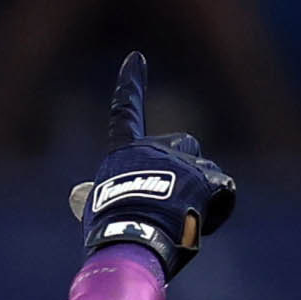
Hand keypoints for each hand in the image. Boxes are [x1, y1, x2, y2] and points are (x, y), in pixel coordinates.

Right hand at [69, 52, 237, 278]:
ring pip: (207, 170)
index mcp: (124, 153)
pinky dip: (219, 208)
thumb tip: (77, 196)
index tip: (136, 58)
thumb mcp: (96, 210)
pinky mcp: (204, 179)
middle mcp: (154, 148)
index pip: (124, 114)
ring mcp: (181, 162)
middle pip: (185, 143)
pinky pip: (223, 189)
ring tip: (184, 223)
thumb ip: (95, 197)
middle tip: (178, 203)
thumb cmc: (109, 232)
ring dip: (202, 194)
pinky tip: (203, 225)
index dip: (129, 85)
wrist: (131, 241)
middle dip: (189, 167)